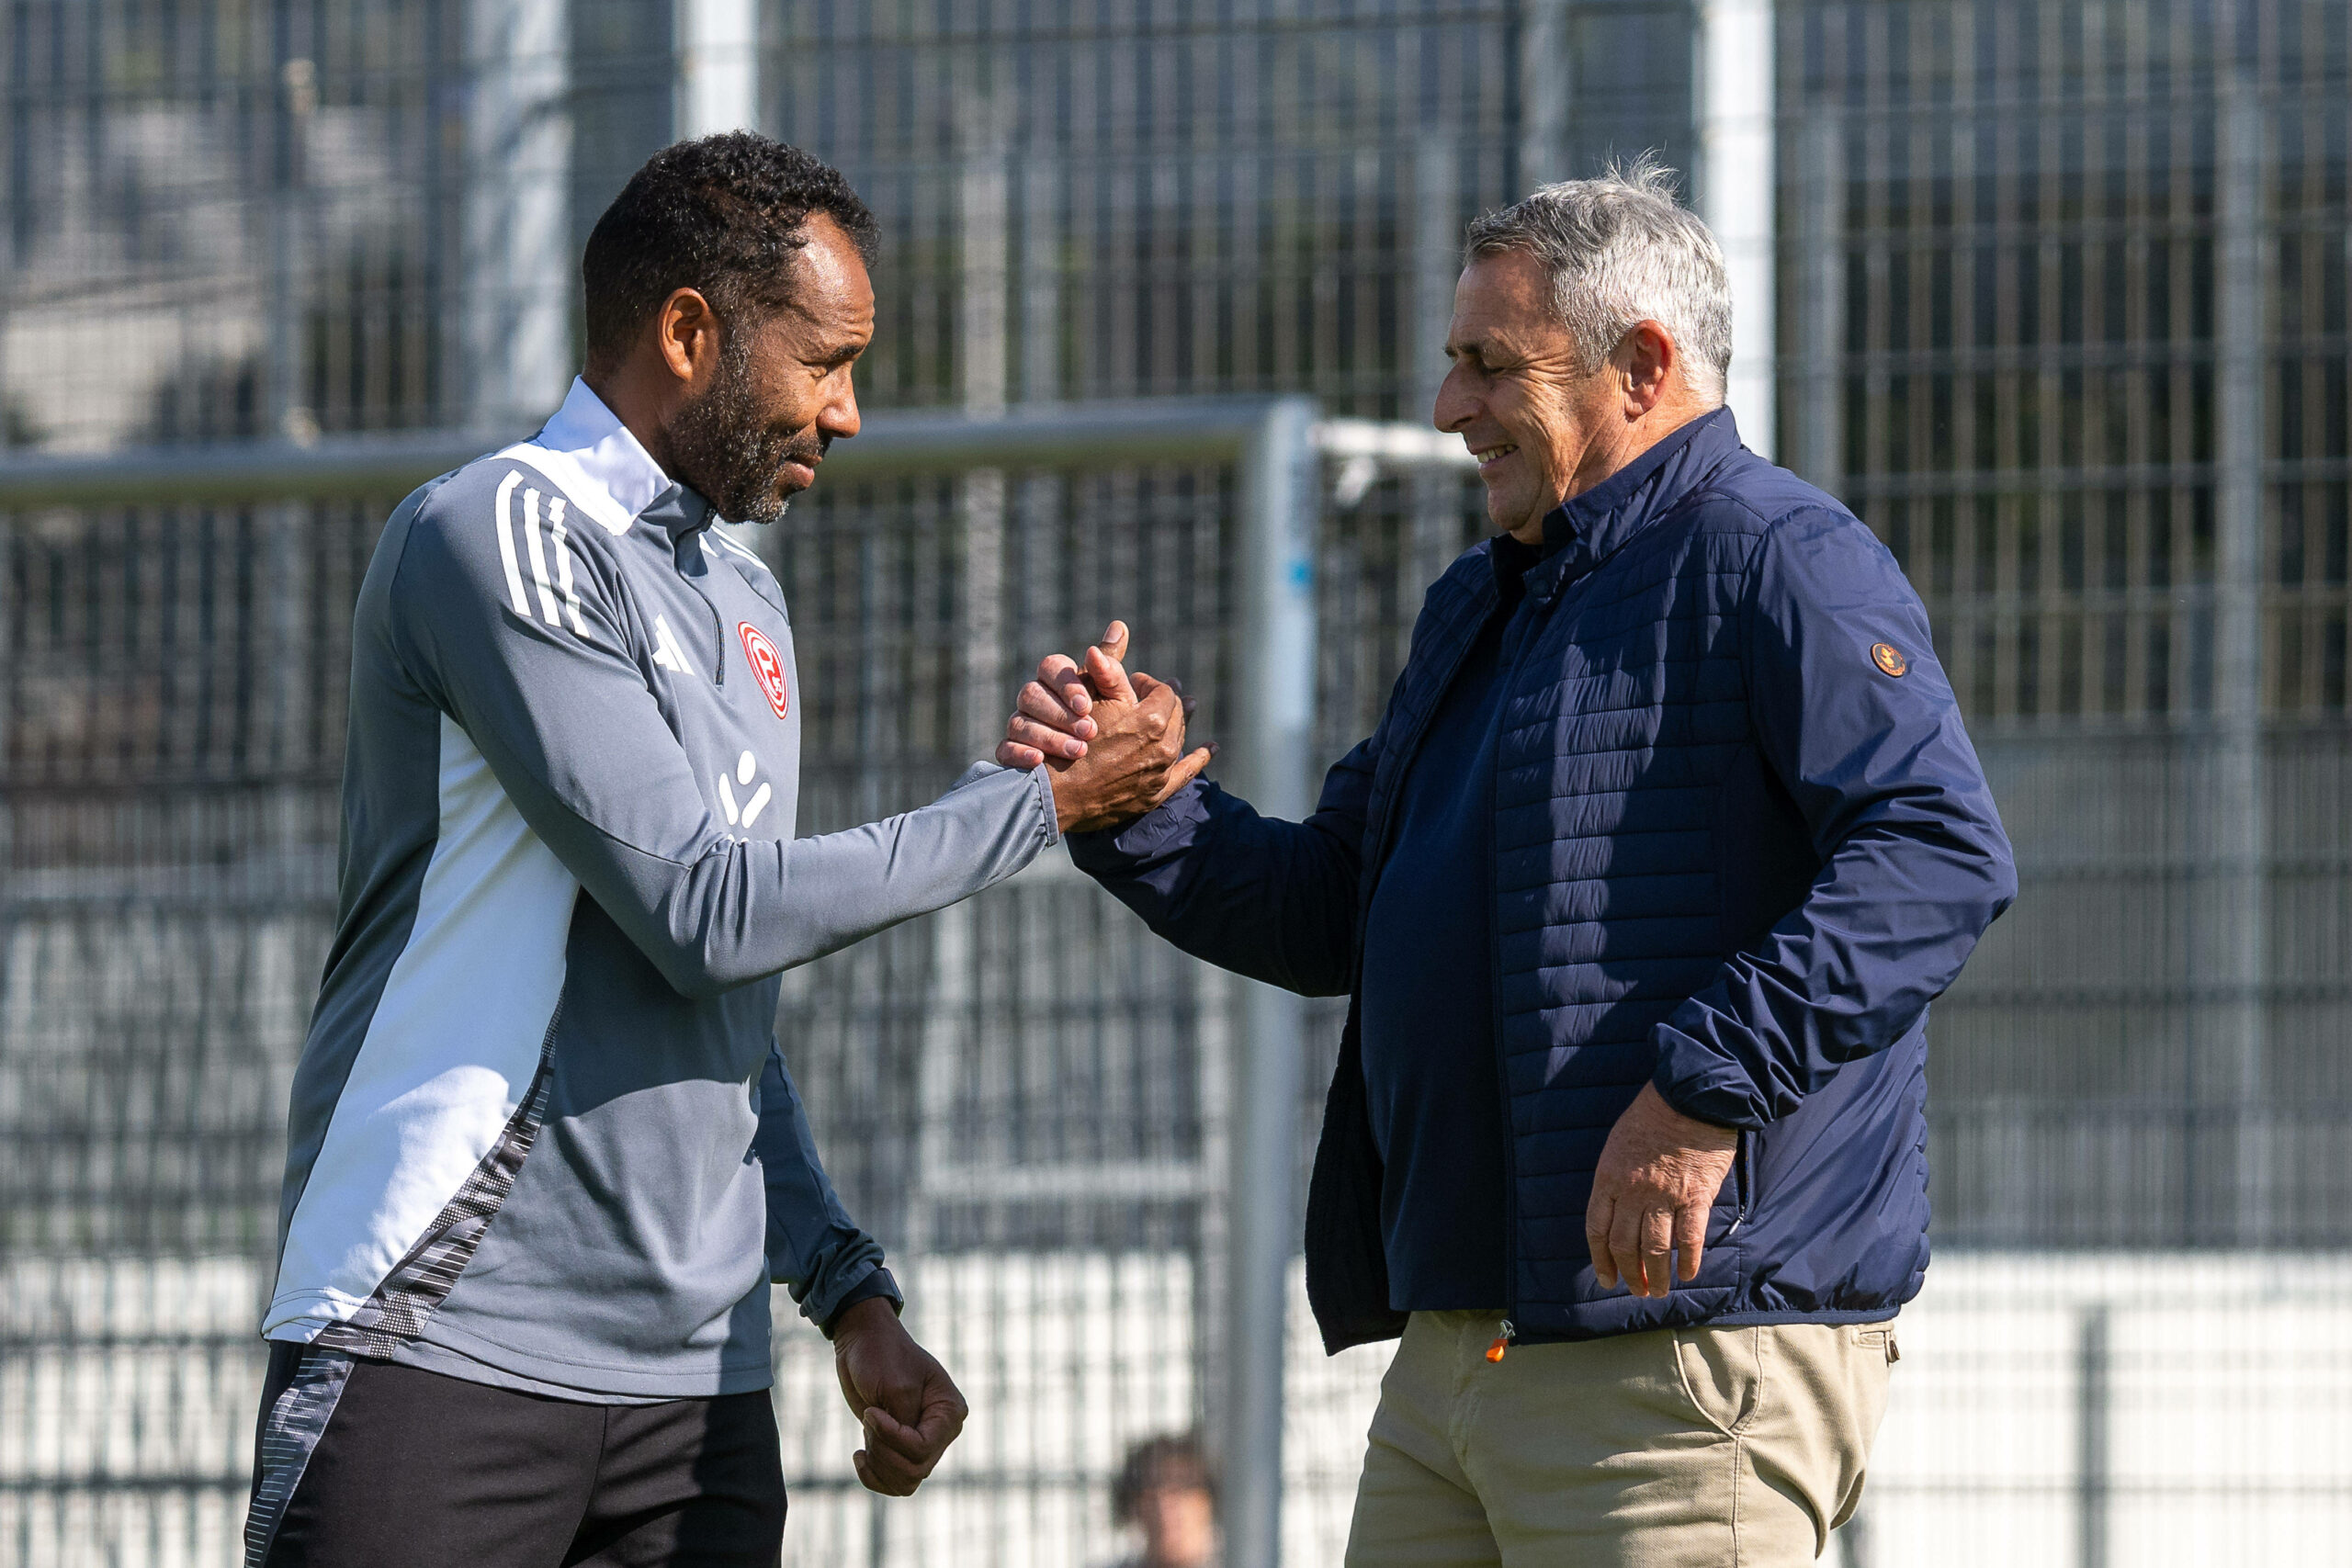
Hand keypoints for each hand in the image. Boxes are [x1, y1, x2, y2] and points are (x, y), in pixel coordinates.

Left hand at [831, 1296, 966, 1495]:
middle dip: (883, 1452)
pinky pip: (894, 1483)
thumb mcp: (895, 1387)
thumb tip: (907, 1455)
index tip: (872, 1412)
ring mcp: (923, 1442)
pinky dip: (873, 1477)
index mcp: (949, 1411)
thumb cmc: (881, 1355)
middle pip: (914, 1470)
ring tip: (865, 1436)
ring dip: (878, 1466)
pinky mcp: (902, 1449)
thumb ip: (904, 1424)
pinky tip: (859, 1455)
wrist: (863, 1342)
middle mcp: (941, 1431)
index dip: (892, 1438)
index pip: (922, 1449)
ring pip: (906, 1482)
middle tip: (869, 1419)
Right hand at [997, 623, 1211, 833]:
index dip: (1148, 683)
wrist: (1056, 793)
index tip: (1134, 682)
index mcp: (1150, 719)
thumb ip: (1109, 667)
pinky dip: (1200, 758)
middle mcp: (1163, 747)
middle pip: (1175, 714)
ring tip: (1185, 708)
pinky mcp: (1155, 794)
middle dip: (1166, 700)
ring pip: (1179, 738)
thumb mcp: (1089, 698)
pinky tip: (1210, 749)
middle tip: (1157, 693)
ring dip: (1180, 721)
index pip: (1162, 691)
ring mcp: (1160, 772)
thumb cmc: (1067, 741)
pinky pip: (1187, 773)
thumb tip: (1119, 627)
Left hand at [1584, 1083, 1738, 1297]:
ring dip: (1657, 1276)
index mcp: (1608, 1177)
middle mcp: (1633, 1192)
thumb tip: (1620, 1210)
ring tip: (1659, 1292)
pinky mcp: (1696, 1196)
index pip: (1597, 1229)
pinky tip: (1689, 1274)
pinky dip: (1689, 1261)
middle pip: (1624, 1245)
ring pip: (1655, 1249)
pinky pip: (1690, 1239)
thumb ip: (1617, 1178)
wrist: (1690, 1094)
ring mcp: (1664, 1196)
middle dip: (1630, 1274)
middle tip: (1638, 1291)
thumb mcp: (1618, 1143)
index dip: (1601, 1259)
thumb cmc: (1653, 1114)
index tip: (1606, 1279)